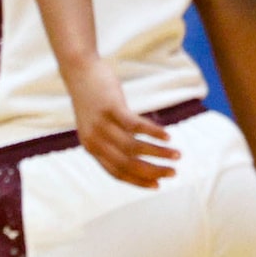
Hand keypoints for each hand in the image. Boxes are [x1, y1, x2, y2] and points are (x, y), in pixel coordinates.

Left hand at [66, 58, 174, 187]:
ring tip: (177, 155)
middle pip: (127, 164)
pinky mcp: (111, 108)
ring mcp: (102, 125)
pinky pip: (136, 126)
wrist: (78, 71)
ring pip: (134, 147)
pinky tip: (168, 136)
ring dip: (159, 153)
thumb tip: (136, 155)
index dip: (138, 181)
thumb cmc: (93, 99)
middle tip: (173, 173)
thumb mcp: (97, 125)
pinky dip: (154, 133)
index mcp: (91, 148)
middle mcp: (94, 140)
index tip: (157, 185)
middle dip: (153, 172)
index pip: (116, 173)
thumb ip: (112, 141)